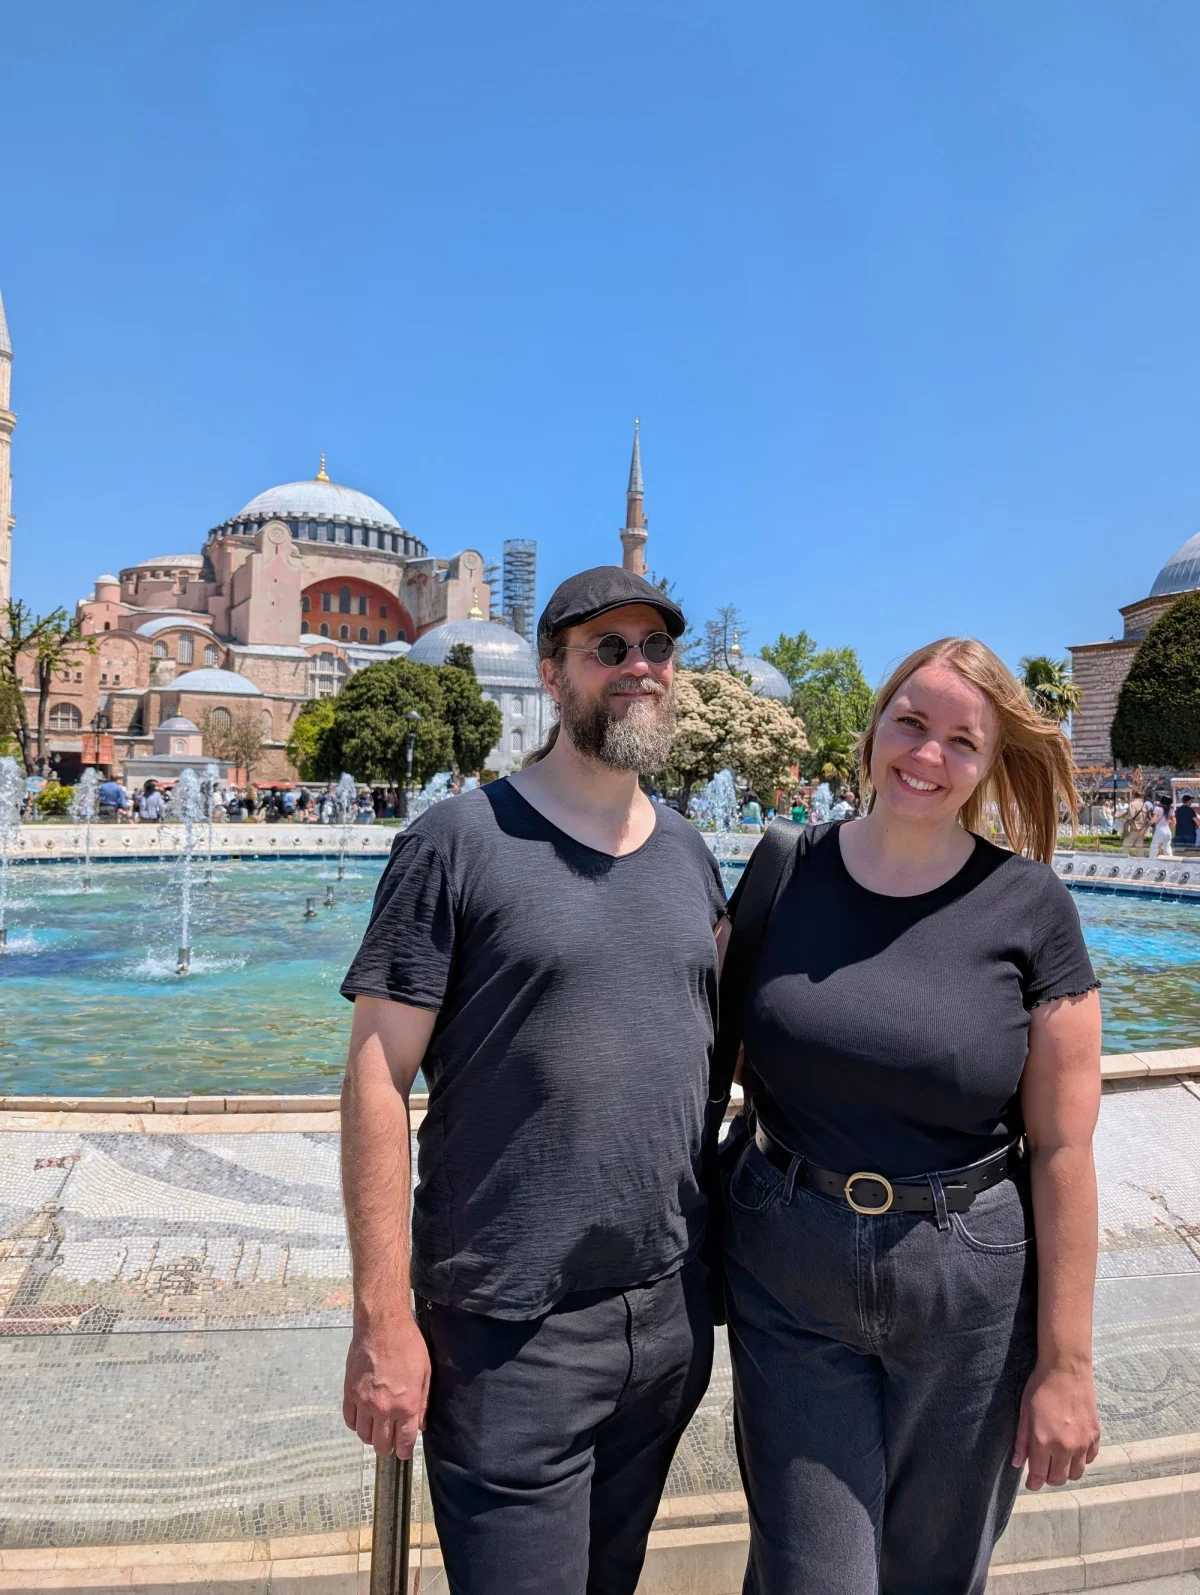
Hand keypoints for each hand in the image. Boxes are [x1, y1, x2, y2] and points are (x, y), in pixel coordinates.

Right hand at [343, 1310, 430, 1458]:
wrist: (382, 1325)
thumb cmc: (408, 1344)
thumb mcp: (425, 1372)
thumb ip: (423, 1402)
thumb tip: (420, 1425)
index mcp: (406, 1405)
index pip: (404, 1441)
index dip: (404, 1451)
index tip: (403, 1452)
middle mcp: (384, 1408)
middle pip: (381, 1444)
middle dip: (388, 1447)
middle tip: (390, 1442)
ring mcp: (364, 1401)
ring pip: (364, 1435)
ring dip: (371, 1437)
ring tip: (377, 1431)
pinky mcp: (350, 1392)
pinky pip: (350, 1419)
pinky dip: (356, 1424)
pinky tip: (362, 1419)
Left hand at [1013, 1360, 1100, 1488]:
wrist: (1066, 1370)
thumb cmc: (1040, 1388)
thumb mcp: (1024, 1412)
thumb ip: (1021, 1441)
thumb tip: (1017, 1463)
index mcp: (1043, 1441)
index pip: (1038, 1474)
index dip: (1033, 1483)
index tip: (1031, 1485)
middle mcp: (1065, 1447)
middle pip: (1059, 1479)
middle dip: (1048, 1478)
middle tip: (1043, 1470)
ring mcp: (1083, 1443)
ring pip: (1076, 1473)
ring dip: (1066, 1472)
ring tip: (1058, 1461)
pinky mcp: (1095, 1436)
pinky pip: (1089, 1459)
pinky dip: (1081, 1460)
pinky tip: (1073, 1450)